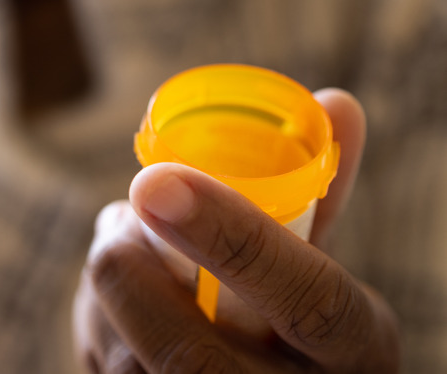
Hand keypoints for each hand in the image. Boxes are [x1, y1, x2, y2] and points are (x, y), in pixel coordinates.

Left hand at [73, 89, 399, 372]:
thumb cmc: (299, 330)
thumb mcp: (322, 273)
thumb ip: (315, 195)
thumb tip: (333, 100)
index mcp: (352, 350)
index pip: (309, 301)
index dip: (232, 237)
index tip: (156, 180)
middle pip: (190, 356)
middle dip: (129, 275)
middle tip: (117, 220)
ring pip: (130, 368)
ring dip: (102, 295)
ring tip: (117, 248)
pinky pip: (105, 373)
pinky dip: (95, 327)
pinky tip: (111, 307)